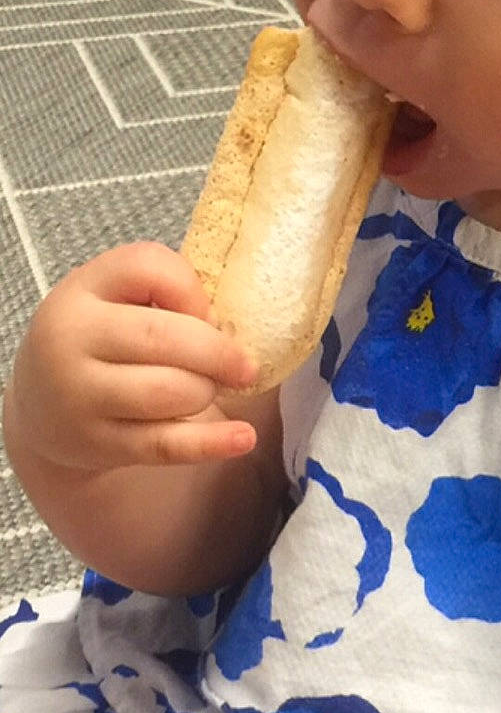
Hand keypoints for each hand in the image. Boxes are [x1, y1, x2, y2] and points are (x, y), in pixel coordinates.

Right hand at [5, 242, 258, 478]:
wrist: (44, 404)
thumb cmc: (102, 340)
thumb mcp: (117, 297)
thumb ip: (168, 291)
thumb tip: (224, 326)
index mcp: (80, 291)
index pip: (147, 268)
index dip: (192, 289)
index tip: (208, 314)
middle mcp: (69, 341)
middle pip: (164, 337)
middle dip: (218, 352)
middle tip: (243, 366)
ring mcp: (79, 397)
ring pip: (168, 391)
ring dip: (206, 390)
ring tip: (209, 390)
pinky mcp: (96, 444)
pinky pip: (164, 445)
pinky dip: (211, 443)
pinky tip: (243, 437)